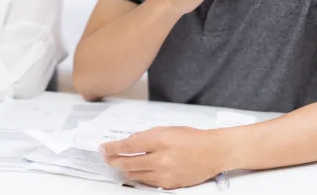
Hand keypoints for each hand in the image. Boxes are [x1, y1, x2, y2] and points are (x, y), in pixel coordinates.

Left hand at [101, 127, 224, 189]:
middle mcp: (161, 159)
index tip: (103, 149)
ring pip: (135, 175)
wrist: (213, 152)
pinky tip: (136, 171)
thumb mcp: (167, 130)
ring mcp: (165, 174)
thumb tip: (128, 144)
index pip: (128, 146)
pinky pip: (147, 183)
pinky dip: (139, 176)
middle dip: (113, 160)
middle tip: (106, 157)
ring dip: (125, 169)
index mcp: (160, 140)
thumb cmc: (192, 138)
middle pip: (128, 164)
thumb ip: (146, 137)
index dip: (112, 148)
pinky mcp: (170, 185)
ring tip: (120, 164)